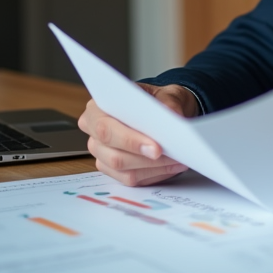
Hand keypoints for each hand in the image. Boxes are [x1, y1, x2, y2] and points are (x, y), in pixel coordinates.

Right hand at [77, 83, 199, 186]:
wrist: (162, 113)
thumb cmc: (159, 100)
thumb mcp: (168, 93)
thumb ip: (169, 102)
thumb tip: (173, 116)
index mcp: (98, 108)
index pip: (106, 128)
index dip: (130, 140)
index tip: (156, 148)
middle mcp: (94, 132)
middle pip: (113, 155)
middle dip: (144, 158)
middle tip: (169, 156)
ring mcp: (101, 153)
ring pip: (123, 169)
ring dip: (153, 167)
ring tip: (177, 160)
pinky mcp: (112, 169)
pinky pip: (130, 178)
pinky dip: (154, 174)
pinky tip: (171, 166)